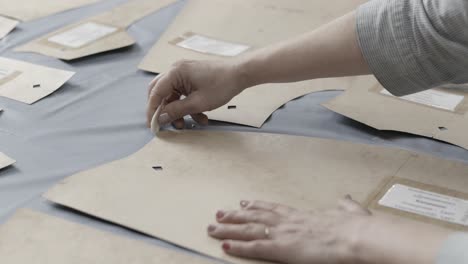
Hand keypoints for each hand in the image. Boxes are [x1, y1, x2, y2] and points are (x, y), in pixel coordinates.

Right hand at [147, 60, 245, 128]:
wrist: (240, 74)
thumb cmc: (221, 85)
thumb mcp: (197, 103)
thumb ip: (176, 111)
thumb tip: (160, 118)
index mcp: (175, 72)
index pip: (155, 93)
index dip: (152, 110)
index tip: (152, 125)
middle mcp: (176, 70)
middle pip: (161, 93)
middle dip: (164, 110)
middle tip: (166, 124)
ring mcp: (184, 73)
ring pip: (173, 95)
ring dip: (178, 111)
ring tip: (186, 125)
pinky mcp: (192, 77)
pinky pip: (183, 93)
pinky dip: (188, 106)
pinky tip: (200, 117)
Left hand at [207, 196, 370, 263]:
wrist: (355, 236)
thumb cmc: (354, 227)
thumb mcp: (350, 212)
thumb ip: (344, 206)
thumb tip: (346, 199)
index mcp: (302, 215)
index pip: (274, 209)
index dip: (257, 206)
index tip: (245, 202)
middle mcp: (287, 222)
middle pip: (255, 217)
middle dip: (236, 216)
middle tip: (220, 213)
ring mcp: (282, 234)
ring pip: (249, 229)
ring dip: (229, 228)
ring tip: (213, 226)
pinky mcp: (281, 248)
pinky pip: (254, 247)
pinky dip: (238, 246)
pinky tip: (225, 245)